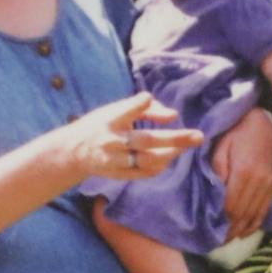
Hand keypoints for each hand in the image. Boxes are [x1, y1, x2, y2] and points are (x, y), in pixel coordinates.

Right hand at [70, 91, 202, 180]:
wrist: (73, 151)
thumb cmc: (103, 124)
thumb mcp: (117, 110)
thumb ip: (146, 108)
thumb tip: (174, 115)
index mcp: (110, 120)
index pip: (125, 111)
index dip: (137, 105)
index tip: (147, 98)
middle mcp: (111, 140)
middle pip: (145, 140)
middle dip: (173, 139)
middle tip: (198, 136)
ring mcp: (114, 160)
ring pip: (147, 160)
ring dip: (170, 154)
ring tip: (187, 145)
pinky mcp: (117, 174)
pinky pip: (144, 173)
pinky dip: (160, 166)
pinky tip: (171, 156)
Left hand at [212, 108, 271, 238]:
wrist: (259, 123)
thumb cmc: (234, 133)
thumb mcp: (220, 149)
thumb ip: (217, 172)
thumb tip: (215, 196)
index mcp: (244, 172)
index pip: (232, 206)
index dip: (221, 221)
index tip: (210, 230)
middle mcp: (260, 181)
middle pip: (243, 214)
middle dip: (229, 230)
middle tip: (215, 241)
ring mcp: (269, 184)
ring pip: (254, 215)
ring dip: (241, 230)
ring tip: (227, 239)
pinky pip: (265, 210)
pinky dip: (255, 224)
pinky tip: (244, 232)